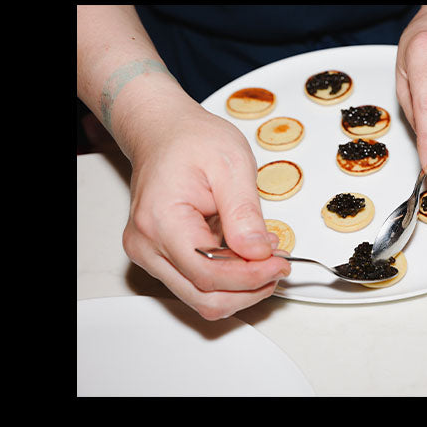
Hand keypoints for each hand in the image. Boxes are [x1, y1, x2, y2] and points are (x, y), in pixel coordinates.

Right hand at [121, 106, 290, 319]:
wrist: (164, 130)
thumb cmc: (191, 140)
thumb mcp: (231, 163)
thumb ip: (244, 212)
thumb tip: (258, 251)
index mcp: (161, 220)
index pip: (208, 273)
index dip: (250, 276)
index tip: (279, 264)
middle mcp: (146, 244)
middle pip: (202, 296)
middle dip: (247, 288)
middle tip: (278, 266)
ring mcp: (148, 253)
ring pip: (198, 296)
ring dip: (238, 286)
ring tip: (264, 258)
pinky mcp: (157, 255)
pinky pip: (193, 281)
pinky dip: (224, 277)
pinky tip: (242, 254)